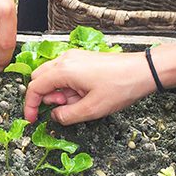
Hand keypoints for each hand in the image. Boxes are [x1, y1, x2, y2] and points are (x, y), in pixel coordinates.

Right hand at [23, 50, 155, 124]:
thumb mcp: (92, 109)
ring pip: (52, 76)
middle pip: (40, 78)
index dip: (30, 105)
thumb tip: (55, 116)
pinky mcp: (83, 59)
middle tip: (62, 108)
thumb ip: (67, 115)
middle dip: (45, 97)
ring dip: (58, 92)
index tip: (32, 119)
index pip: (35, 87)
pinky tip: (83, 94)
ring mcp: (74, 57)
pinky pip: (65, 73)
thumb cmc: (121, 87)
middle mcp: (66, 60)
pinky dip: (67, 86)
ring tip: (78, 102)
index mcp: (64, 70)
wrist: (144, 71)